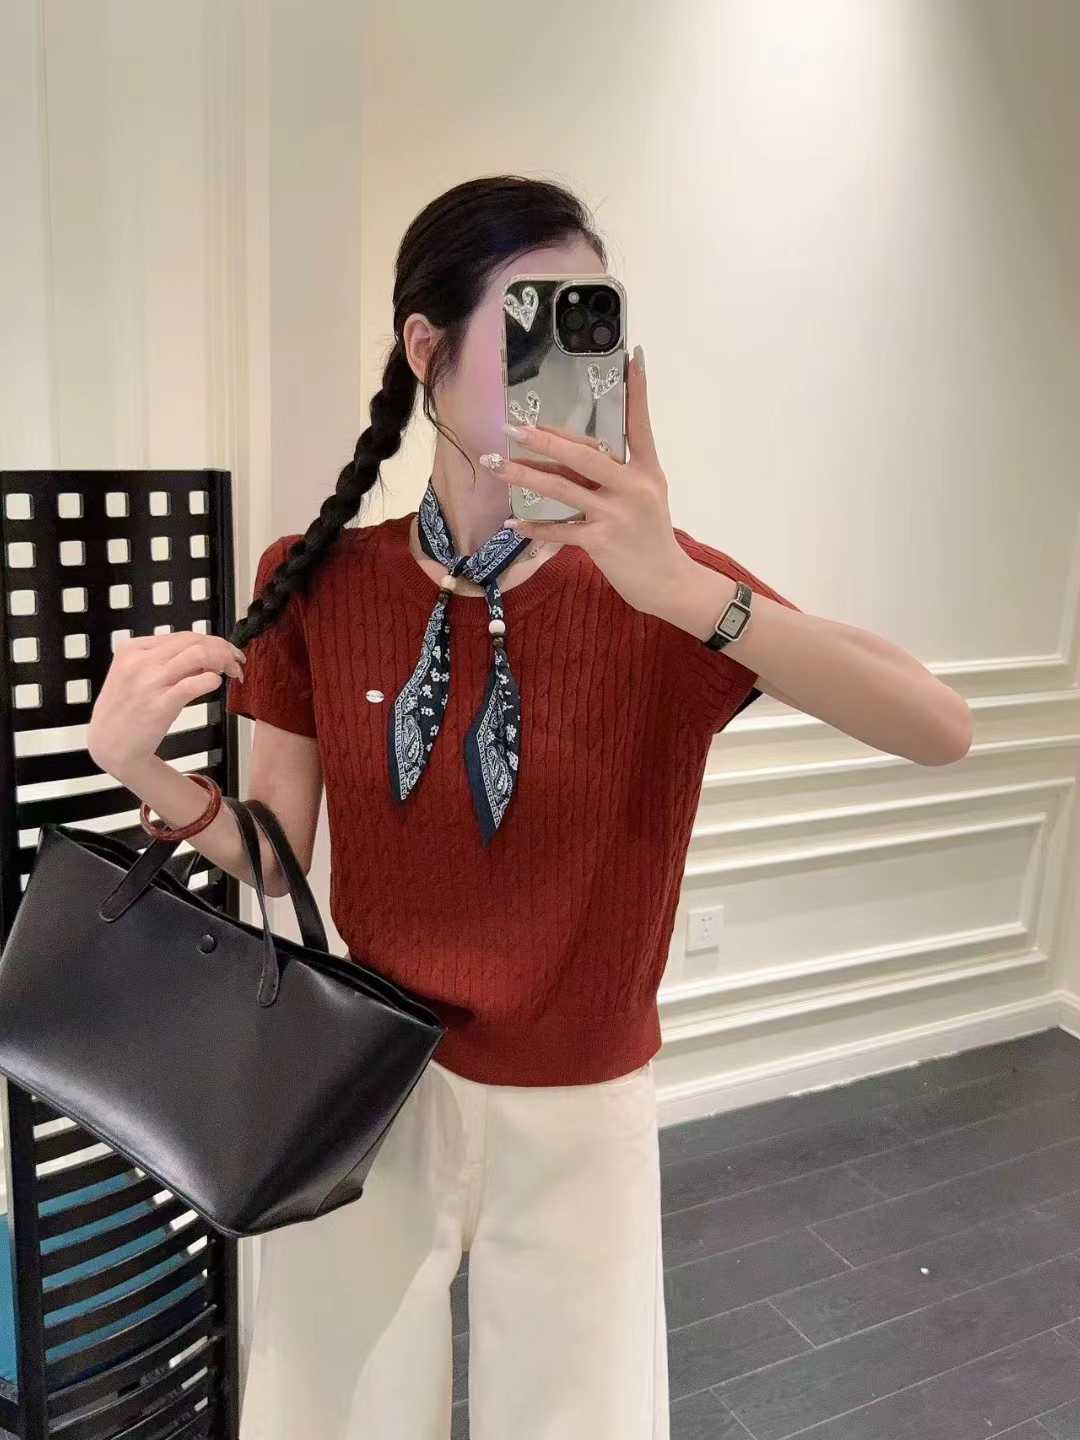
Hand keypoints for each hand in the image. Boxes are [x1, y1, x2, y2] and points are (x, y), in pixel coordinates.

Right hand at [88, 631, 245, 775]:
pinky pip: (195, 683)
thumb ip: (165, 662)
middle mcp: (140, 661)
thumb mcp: (136, 675)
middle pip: (193, 641)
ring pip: (198, 655)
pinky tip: (216, 684)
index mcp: (132, 649)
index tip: (225, 651)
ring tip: (233, 672)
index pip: (182, 636)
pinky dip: (212, 680)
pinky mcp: (160, 704)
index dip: (211, 641)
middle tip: (236, 661)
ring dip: (223, 660)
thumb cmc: (126, 711)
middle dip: (223, 648)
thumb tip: (204, 654)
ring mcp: (149, 682)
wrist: (110, 745)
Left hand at [491, 346, 691, 616]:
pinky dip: (534, 528)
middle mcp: (633, 486)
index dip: (638, 391)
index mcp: (647, 471)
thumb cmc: (651, 538)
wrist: (668, 583)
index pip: (640, 424)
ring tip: (497, 466)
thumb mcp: (645, 498)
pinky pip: (559, 530)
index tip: (633, 356)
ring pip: (563, 488)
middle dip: (545, 439)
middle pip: (584, 453)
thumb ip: (615, 474)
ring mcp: (617, 514)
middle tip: (514, 427)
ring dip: (525, 476)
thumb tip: (570, 453)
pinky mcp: (602, 541)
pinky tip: (512, 524)